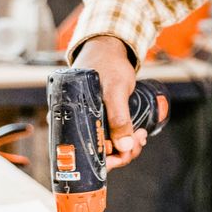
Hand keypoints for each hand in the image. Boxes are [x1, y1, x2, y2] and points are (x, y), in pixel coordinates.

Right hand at [72, 35, 147, 169]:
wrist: (109, 49)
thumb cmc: (107, 64)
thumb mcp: (115, 91)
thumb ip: (119, 117)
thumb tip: (123, 147)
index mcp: (69, 120)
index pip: (82, 154)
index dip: (104, 162)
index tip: (124, 154)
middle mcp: (76, 125)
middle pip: (96, 154)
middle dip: (121, 152)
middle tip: (139, 140)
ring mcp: (88, 122)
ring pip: (106, 147)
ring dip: (126, 146)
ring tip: (141, 135)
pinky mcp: (100, 119)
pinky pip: (111, 137)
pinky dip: (124, 139)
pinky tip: (137, 134)